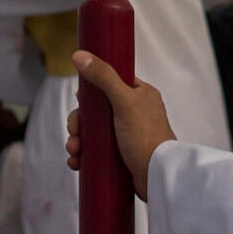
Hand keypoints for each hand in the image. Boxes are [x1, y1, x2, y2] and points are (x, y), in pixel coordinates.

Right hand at [68, 48, 173, 199]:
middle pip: (96, 110)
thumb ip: (103, 77)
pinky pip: (96, 151)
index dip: (91, 93)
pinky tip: (77, 161)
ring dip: (78, 141)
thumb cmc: (147, 138)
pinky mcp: (122, 155)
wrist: (158, 177)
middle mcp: (135, 113)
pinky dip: (84, 155)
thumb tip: (80, 56)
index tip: (81, 102)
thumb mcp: (124, 101)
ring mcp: (127, 135)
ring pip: (93, 132)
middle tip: (75, 133)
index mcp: (140, 95)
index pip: (110, 83)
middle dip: (79, 123)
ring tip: (75, 152)